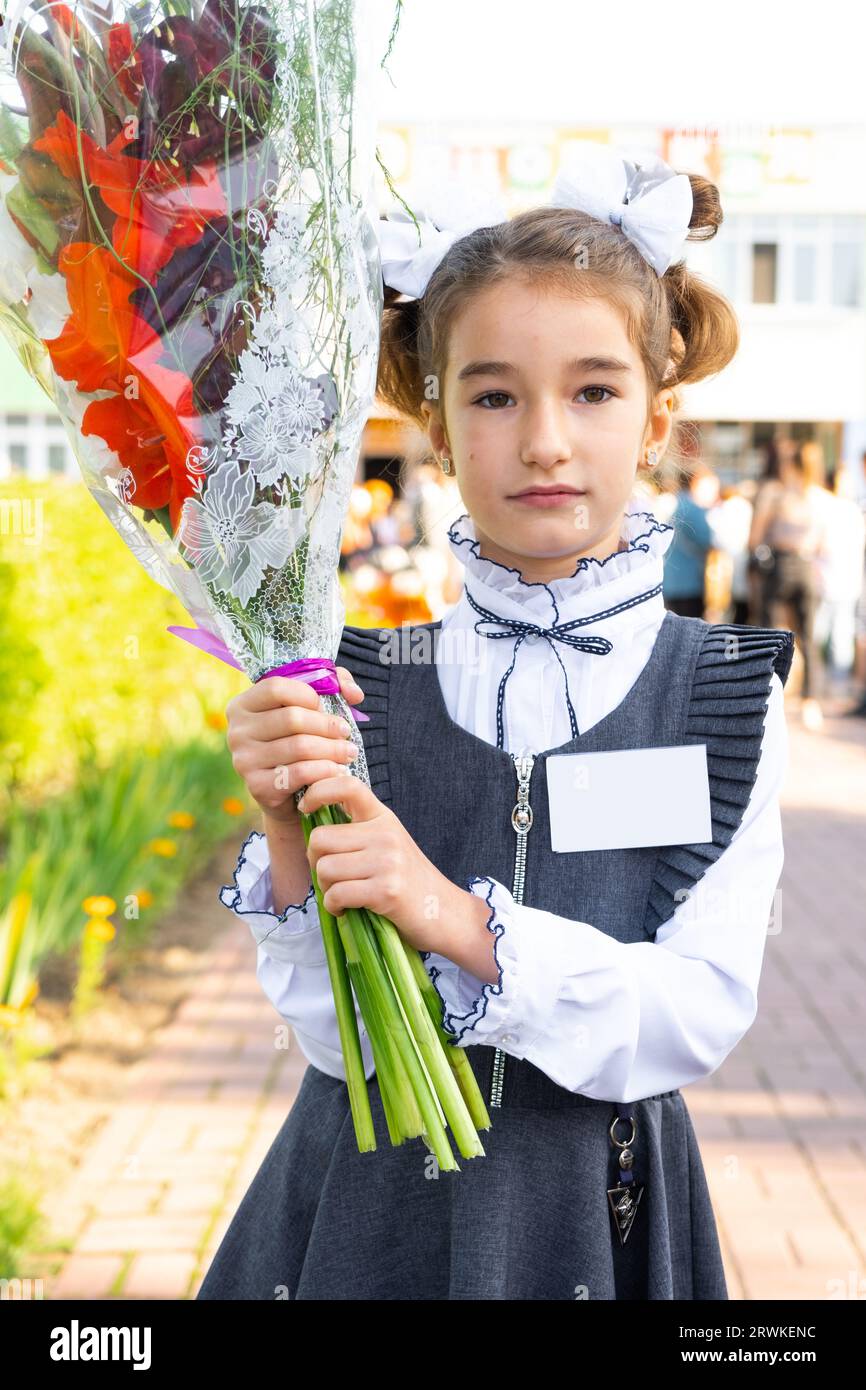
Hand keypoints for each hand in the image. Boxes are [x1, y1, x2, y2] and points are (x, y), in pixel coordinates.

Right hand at [225, 666, 365, 824]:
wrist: (287, 794)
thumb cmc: (298, 741)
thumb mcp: (311, 707)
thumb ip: (334, 686)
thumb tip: (354, 693)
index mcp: (242, 705)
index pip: (275, 688)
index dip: (307, 694)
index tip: (325, 707)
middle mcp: (236, 732)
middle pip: (291, 719)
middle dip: (327, 726)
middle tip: (346, 733)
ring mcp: (244, 761)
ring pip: (299, 747)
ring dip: (332, 749)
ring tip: (349, 752)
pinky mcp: (257, 787)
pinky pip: (300, 773)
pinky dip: (325, 770)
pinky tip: (338, 770)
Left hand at [298, 772, 492, 970]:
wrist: (444, 912)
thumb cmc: (408, 881)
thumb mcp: (387, 844)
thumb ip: (358, 832)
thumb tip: (312, 830)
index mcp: (382, 817)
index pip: (346, 785)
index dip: (318, 791)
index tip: (305, 807)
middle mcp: (385, 833)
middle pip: (319, 839)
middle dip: (315, 862)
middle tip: (330, 876)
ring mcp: (387, 861)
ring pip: (324, 869)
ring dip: (326, 888)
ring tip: (343, 895)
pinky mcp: (386, 890)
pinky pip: (336, 895)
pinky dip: (334, 907)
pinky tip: (346, 909)